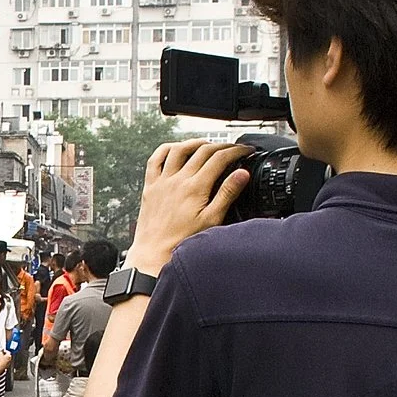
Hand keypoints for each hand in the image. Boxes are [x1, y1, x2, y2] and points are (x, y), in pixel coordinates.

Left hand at [128, 139, 250, 274]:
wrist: (154, 253)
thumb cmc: (182, 241)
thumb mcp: (212, 220)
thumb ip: (227, 194)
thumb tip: (242, 175)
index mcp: (196, 187)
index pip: (220, 158)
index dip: (236, 150)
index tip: (246, 150)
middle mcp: (178, 180)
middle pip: (203, 151)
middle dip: (222, 145)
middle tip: (233, 148)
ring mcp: (162, 181)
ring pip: (179, 149)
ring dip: (196, 143)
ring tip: (208, 144)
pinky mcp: (150, 186)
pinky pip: (155, 159)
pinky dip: (166, 149)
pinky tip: (175, 148)